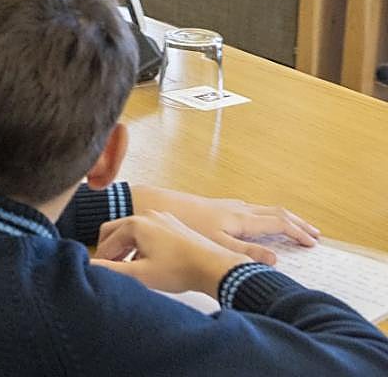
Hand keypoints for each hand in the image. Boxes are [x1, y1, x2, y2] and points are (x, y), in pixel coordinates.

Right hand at [92, 212, 250, 294]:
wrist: (214, 267)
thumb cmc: (179, 271)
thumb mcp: (140, 274)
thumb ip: (111, 269)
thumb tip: (90, 266)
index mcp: (135, 223)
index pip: (106, 241)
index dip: (100, 259)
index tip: (99, 273)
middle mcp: (147, 215)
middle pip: (115, 230)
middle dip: (109, 249)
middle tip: (109, 267)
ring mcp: (161, 217)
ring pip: (132, 230)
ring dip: (125, 247)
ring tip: (127, 268)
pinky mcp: (173, 224)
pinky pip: (147, 231)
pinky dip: (140, 244)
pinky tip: (146, 261)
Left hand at [130, 186, 319, 264]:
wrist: (152, 206)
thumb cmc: (182, 227)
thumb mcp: (216, 245)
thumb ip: (246, 253)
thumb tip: (276, 260)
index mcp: (240, 218)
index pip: (278, 223)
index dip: (298, 232)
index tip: (314, 243)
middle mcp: (236, 209)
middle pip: (275, 212)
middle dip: (296, 222)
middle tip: (314, 233)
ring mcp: (225, 206)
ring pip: (262, 209)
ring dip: (281, 218)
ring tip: (293, 227)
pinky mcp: (214, 207)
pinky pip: (249, 210)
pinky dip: (264, 216)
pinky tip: (258, 223)